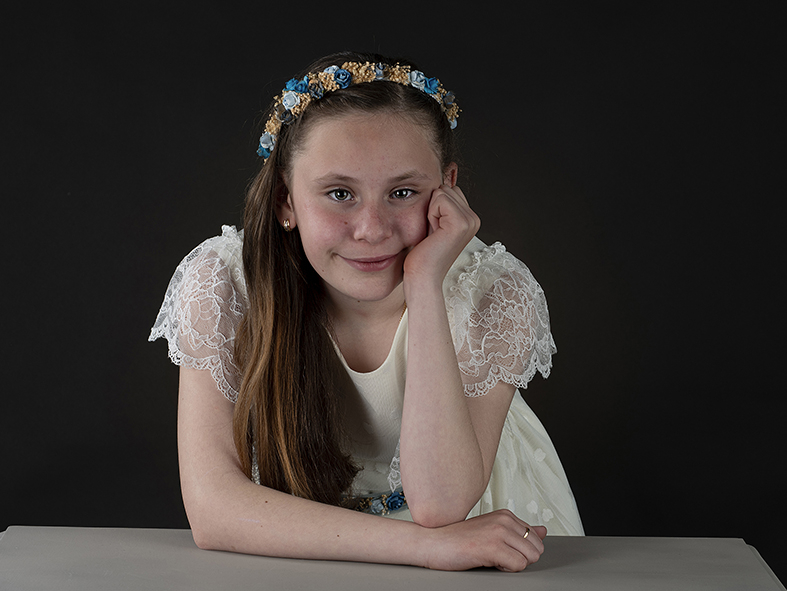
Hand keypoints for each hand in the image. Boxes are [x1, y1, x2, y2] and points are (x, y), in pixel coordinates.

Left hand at [403, 184, 479, 292]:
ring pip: (442, 192)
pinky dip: (430, 214)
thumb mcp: (434, 222)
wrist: (423, 276)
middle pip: (446, 189)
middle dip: (433, 207)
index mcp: (470, 219)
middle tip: (433, 232)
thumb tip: (443, 175)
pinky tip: (433, 233)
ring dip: (431, 211)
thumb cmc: (423, 254)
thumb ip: (441, 203)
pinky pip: (439, 199)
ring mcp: (470, 221)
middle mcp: (474, 219)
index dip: (434, 207)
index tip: (435, 230)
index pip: (448, 191)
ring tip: (433, 233)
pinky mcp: (461, 222)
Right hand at [420, 509, 546, 571]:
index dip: (521, 552)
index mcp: (506, 515)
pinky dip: (506, 571)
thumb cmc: (459, 540)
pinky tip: (488, 562)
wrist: (433, 543)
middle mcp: (504, 520)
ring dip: (513, 565)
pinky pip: (518, 566)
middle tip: (498, 557)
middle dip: (521, 559)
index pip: (536, 539)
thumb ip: (519, 531)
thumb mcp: (492, 531)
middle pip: (537, 549)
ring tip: (492, 559)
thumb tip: (543, 531)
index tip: (501, 550)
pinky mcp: (492, 547)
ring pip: (530, 558)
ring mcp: (499, 532)